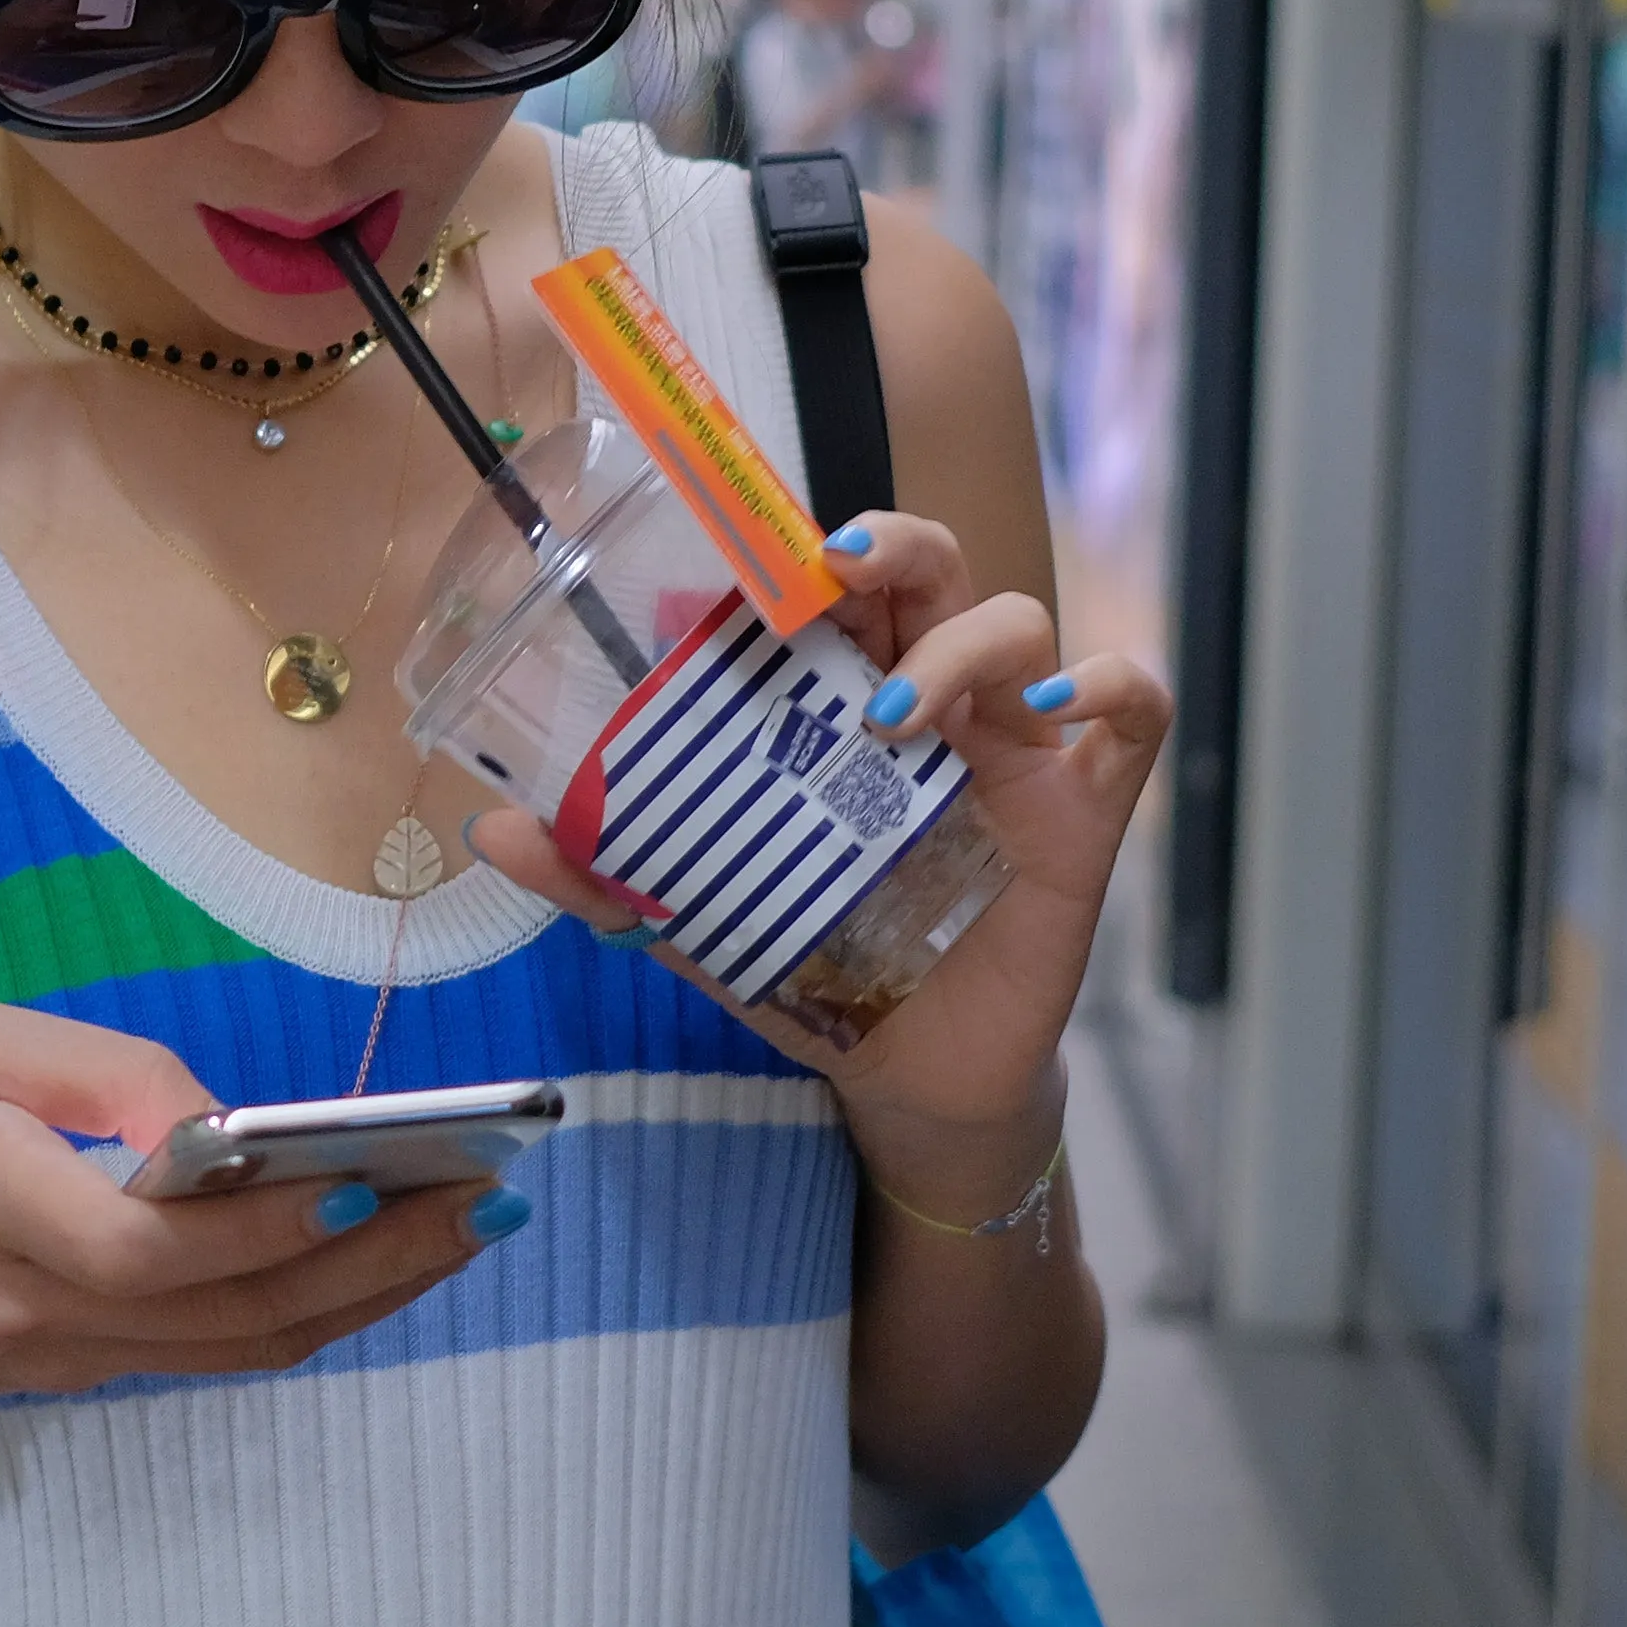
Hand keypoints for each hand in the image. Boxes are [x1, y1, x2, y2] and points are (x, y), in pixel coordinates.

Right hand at [0, 1003, 505, 1422]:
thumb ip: (91, 1069)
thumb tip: (218, 1122)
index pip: (142, 1244)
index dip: (261, 1227)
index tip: (364, 1175)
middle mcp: (34, 1301)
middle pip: (228, 1311)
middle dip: (371, 1260)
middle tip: (487, 1199)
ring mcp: (63, 1357)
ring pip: (241, 1346)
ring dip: (367, 1294)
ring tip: (468, 1227)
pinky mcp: (82, 1376)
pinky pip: (216, 1352)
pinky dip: (310, 1311)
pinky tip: (382, 1260)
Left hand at [462, 510, 1168, 1203]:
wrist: (909, 1082)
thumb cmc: (814, 968)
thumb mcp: (695, 921)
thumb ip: (603, 876)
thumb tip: (491, 830)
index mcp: (844, 699)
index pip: (837, 586)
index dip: (809, 544)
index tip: (758, 546)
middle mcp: (936, 700)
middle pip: (935, 569)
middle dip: (896, 543)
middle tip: (839, 569)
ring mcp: (1017, 748)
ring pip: (1023, 623)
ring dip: (965, 645)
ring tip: (899, 717)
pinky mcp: (1086, 810)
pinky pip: (1135, 712)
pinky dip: (1111, 688)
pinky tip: (1057, 713)